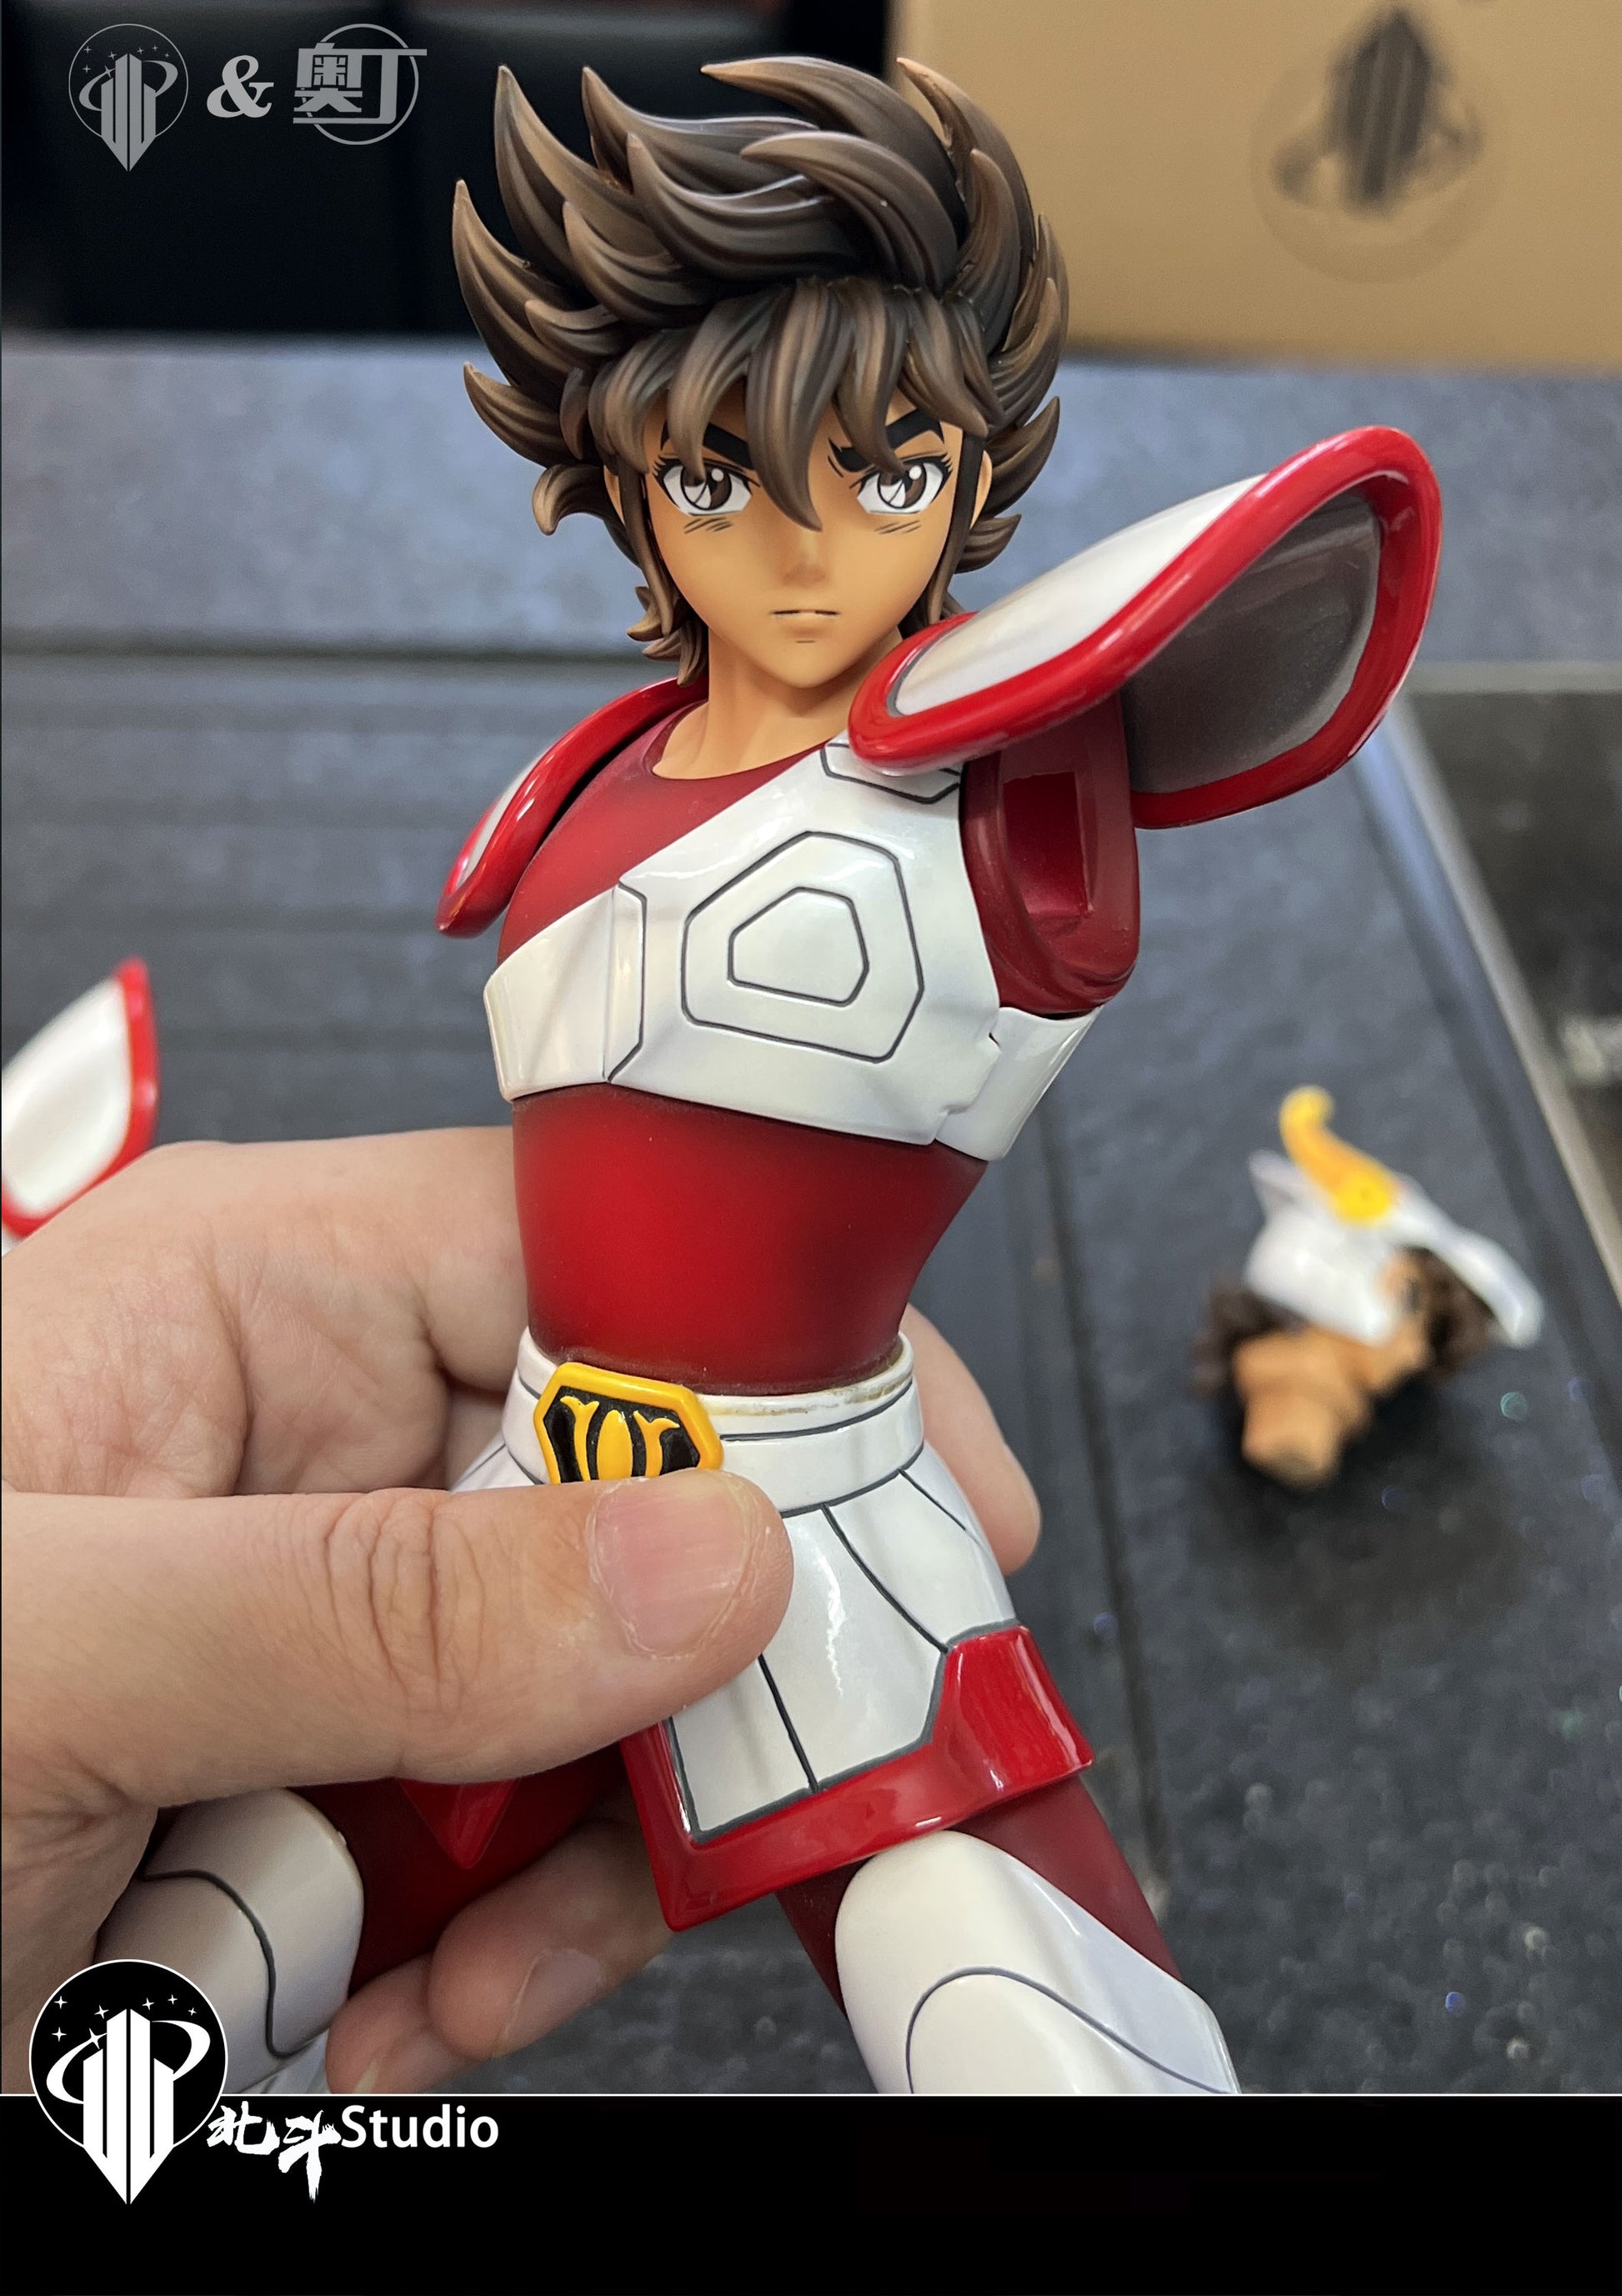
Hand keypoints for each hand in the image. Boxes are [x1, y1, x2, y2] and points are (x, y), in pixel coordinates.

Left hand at [1, 1131, 1039, 2092]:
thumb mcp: (50, 1659)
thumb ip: (373, 1605)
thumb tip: (703, 1552)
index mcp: (262, 1299)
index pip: (602, 1253)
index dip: (783, 1361)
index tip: (923, 1508)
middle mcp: (327, 1436)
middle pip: (646, 1503)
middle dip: (693, 1685)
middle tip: (734, 1821)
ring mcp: (346, 1616)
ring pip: (605, 1700)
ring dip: (570, 1863)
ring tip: (449, 1965)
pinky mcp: (341, 1766)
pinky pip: (520, 1840)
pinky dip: (499, 1950)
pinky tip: (386, 2007)